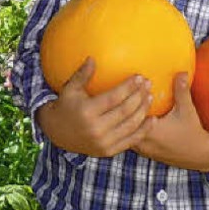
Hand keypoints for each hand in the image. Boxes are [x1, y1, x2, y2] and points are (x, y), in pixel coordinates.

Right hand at [37, 58, 152, 156]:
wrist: (56, 133)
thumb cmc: (65, 106)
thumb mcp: (70, 89)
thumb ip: (82, 74)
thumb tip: (92, 58)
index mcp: (87, 111)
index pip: (114, 97)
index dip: (129, 87)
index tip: (139, 77)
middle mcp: (96, 128)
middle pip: (125, 111)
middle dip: (139, 96)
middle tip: (148, 84)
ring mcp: (103, 142)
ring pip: (130, 125)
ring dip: (143, 110)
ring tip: (151, 97)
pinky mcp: (108, 151)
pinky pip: (130, 141)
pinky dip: (143, 130)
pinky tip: (152, 119)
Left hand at [132, 73, 208, 173]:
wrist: (199, 156)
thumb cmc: (192, 132)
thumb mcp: (187, 110)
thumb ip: (181, 90)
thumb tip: (181, 72)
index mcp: (150, 132)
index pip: (130, 114)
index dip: (127, 100)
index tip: (127, 88)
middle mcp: (143, 143)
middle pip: (124, 124)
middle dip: (122, 109)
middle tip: (121, 93)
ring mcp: (142, 150)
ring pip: (125, 133)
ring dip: (124, 120)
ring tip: (122, 104)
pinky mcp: (144, 152)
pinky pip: (130, 138)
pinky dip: (129, 128)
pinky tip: (128, 117)